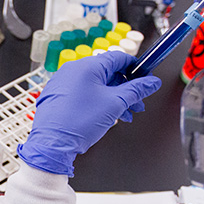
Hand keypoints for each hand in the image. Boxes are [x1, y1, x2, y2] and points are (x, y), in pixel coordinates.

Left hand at [17, 52, 160, 175]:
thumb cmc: (78, 123)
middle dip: (125, 89)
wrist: (52, 145)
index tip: (145, 79)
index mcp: (87, 66)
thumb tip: (150, 83)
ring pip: (95, 86)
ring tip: (123, 115)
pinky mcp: (57, 96)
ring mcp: (63, 83)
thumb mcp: (115, 104)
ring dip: (112, 98)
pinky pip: (82, 94)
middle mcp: (72, 70)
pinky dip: (96, 102)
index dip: (136, 69)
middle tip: (136, 104)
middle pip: (107, 73)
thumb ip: (136, 90)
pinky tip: (105, 116)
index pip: (118, 58)